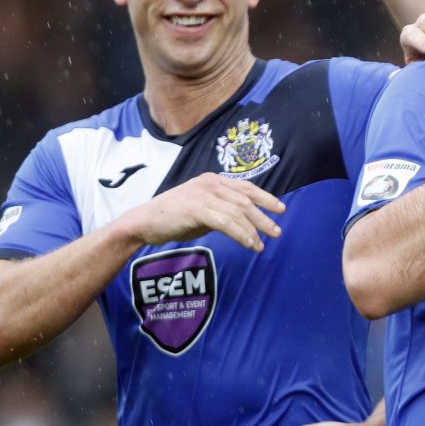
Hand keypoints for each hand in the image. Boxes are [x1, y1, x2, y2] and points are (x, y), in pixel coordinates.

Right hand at [117, 174, 284, 251]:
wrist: (143, 222)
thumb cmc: (172, 218)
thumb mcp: (202, 210)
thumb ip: (221, 211)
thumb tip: (242, 222)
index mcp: (213, 180)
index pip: (246, 187)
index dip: (265, 197)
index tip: (280, 209)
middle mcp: (210, 183)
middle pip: (246, 200)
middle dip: (264, 216)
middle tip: (277, 232)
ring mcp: (203, 194)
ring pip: (238, 212)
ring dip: (253, 230)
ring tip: (261, 245)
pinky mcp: (197, 208)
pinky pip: (226, 222)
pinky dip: (240, 234)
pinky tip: (249, 244)